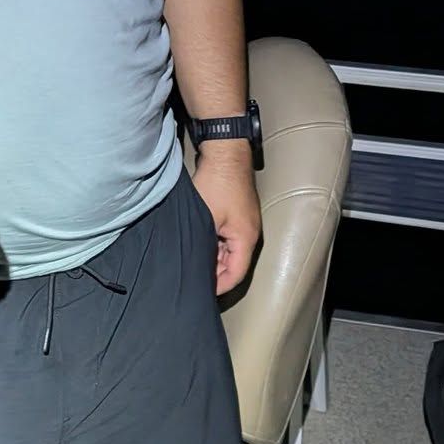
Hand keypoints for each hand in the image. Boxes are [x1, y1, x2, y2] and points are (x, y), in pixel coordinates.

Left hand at [192, 146, 261, 294]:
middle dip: (215, 272)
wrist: (224, 151)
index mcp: (246, 238)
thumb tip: (195, 265)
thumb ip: (203, 245)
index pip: (236, 274)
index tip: (203, 292)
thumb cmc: (216, 182)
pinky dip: (214, 242)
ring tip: (193, 259)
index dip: (220, 286)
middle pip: (234, 263)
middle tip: (193, 276)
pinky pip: (228, 236)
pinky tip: (198, 240)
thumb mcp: (205, 219)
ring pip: (230, 249)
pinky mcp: (239, 212)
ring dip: (213, 256)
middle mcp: (250, 232)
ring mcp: (246, 221)